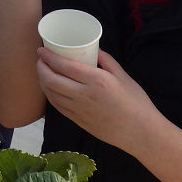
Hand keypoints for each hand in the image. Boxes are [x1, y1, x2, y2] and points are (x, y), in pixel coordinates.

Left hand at [36, 47, 161, 154]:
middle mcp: (84, 95)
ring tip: (43, 72)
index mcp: (96, 80)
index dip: (48, 57)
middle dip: (40, 68)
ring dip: (42, 81)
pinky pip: (57, 106)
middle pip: (51, 80)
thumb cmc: (136, 102)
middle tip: (40, 60)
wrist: (141, 132)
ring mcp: (79, 110)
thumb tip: (93, 48)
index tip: (41, 50)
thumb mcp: (123, 75)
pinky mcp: (78, 121)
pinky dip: (50, 95)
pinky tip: (51, 89)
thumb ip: (106, 60)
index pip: (63, 66)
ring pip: (51, 94)